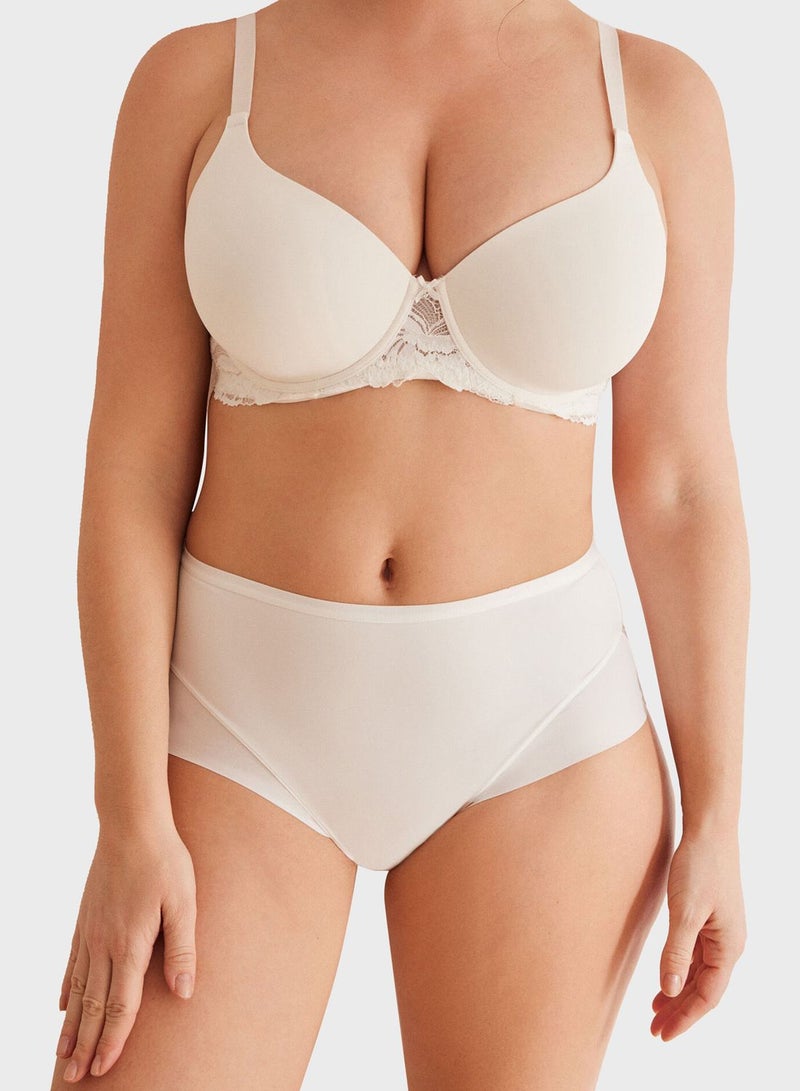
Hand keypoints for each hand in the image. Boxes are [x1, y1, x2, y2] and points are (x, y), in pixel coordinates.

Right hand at [55, 824, 196, 1081]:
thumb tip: (184, 992)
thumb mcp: (184, 902)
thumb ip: (182, 948)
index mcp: (130, 944)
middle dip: (85, 1045)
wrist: (131, 824)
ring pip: (78, 990)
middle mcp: (104, 944)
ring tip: (62, 1056)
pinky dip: (67, 988)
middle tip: (74, 1079)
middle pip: (93, 1006)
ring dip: (71, 1026)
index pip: (120, 1005)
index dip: (113, 1039)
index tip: (104, 1068)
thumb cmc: (165, 860)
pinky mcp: (85, 918)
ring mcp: (90, 932)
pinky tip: (63, 1005)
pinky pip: (72, 963)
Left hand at [651, 828, 745, 1039]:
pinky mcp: (708, 919)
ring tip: (655, 1013)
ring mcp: (719, 931)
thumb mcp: (685, 911)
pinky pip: (695, 956)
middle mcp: (728, 944)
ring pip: (698, 974)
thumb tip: (669, 989)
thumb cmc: (699, 866)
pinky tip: (664, 979)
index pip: (708, 996)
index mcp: (729, 947)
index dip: (686, 1018)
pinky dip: (679, 971)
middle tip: (654, 1031)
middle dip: (680, 1011)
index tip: (663, 1035)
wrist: (709, 830)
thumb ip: (676, 951)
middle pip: (703, 989)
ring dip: (677, 993)